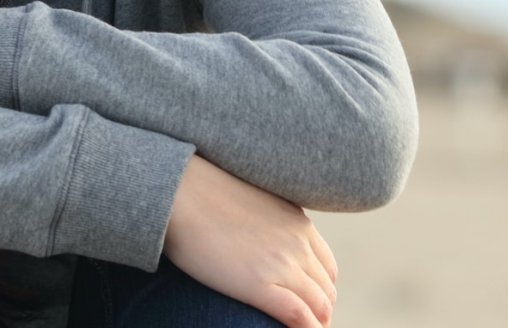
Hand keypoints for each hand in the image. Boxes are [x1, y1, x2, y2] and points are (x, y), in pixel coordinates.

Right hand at [163, 155, 337, 327]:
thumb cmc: (206, 196)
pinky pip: (300, 317)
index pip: (327, 267)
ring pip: (319, 306)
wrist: (180, 192)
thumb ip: (272, 223)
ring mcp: (282, 264)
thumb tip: (266, 244)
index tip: (307, 302)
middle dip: (320, 311)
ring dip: (316, 324)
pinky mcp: (260, 285)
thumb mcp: (255, 202)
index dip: (320, 290)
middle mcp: (298, 242)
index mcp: (298, 222)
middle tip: (302, 323)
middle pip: (325, 290)